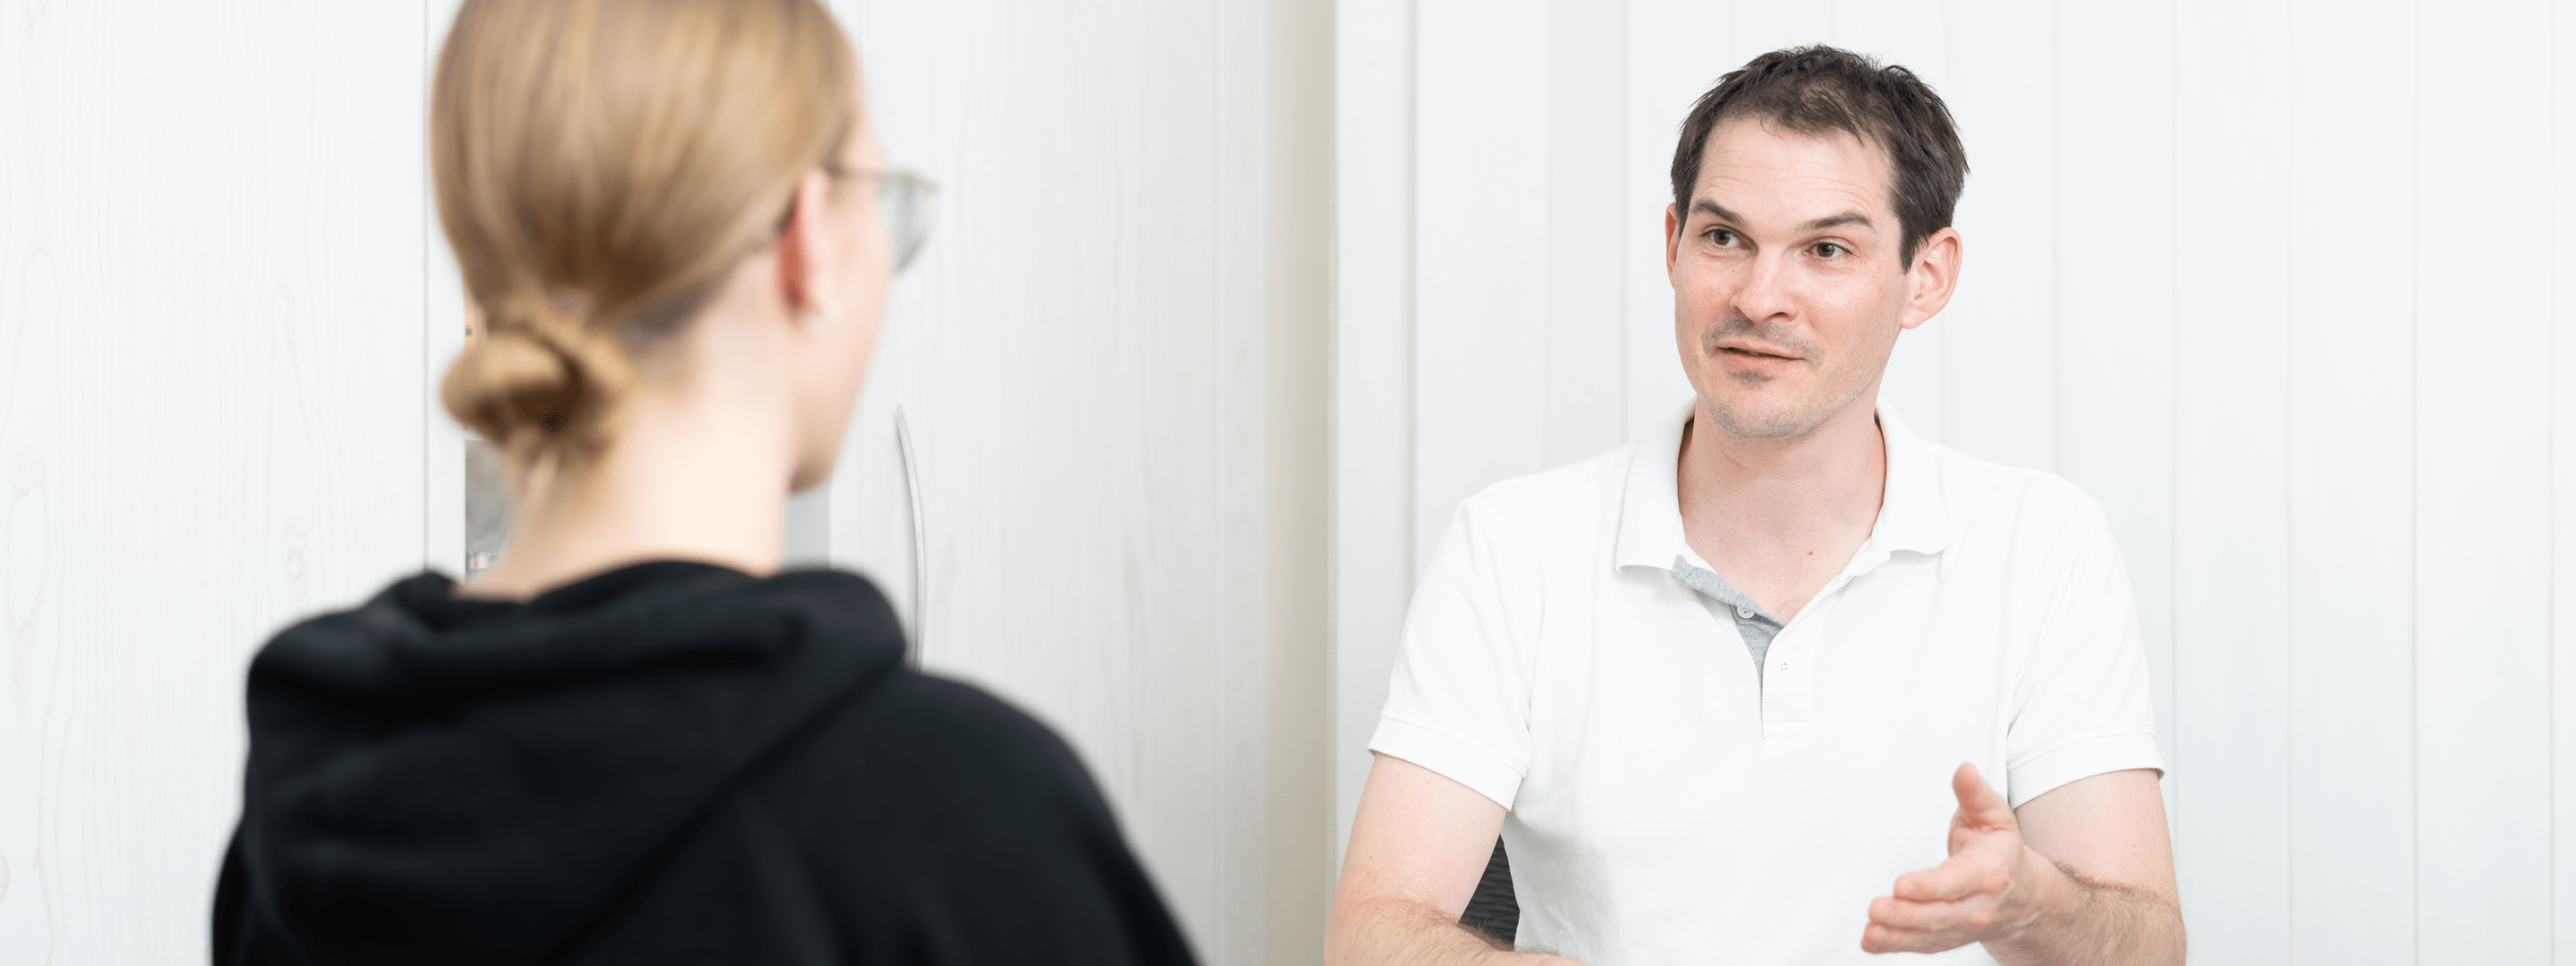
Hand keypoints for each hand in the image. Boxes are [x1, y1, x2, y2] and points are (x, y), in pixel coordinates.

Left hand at [1861, 763, 2058, 954]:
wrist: (2024, 896)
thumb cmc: (1999, 849)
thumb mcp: (1994, 816)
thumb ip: (1974, 794)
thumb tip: (1963, 770)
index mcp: (1989, 871)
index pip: (1957, 880)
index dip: (1929, 885)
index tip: (1902, 885)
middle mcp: (1978, 905)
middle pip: (1940, 914)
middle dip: (1907, 914)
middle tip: (1876, 908)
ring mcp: (1964, 926)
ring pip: (1929, 934)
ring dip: (1896, 935)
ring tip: (1870, 931)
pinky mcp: (1949, 938)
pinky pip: (1923, 945)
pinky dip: (1896, 945)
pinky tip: (1872, 941)